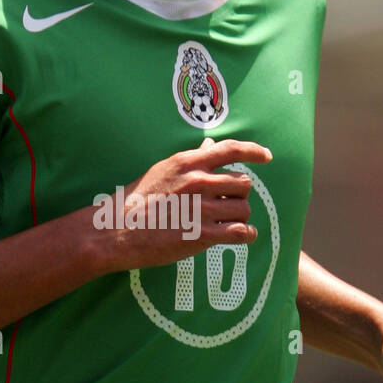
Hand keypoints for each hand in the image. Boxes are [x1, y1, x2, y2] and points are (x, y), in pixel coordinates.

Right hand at [99, 137, 271, 271]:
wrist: (115, 231)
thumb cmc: (135, 201)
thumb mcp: (162, 171)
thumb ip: (190, 160)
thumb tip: (209, 146)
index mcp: (187, 163)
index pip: (230, 150)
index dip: (254, 151)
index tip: (267, 156)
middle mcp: (198, 182)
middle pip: (243, 183)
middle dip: (239, 195)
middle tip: (227, 205)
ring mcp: (201, 209)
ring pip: (244, 208)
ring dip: (241, 216)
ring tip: (227, 222)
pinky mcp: (201, 235)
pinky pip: (241, 232)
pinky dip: (247, 234)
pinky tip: (242, 236)